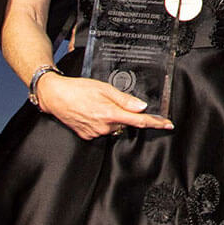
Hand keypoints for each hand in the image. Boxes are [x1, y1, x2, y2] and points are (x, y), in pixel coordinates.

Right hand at [36, 73, 172, 138]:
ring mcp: (95, 133)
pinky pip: (102, 130)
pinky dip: (101, 122)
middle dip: (124, 114)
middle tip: (110, 100)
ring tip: (97, 104)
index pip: (139, 121)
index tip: (168, 124)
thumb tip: (142, 107)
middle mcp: (104, 126)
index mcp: (110, 114)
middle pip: (125, 123)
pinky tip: (91, 112)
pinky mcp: (87, 136)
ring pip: (114, 126)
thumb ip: (124, 99)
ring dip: (112, 117)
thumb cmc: (78, 89)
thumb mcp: (104, 88)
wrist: (55, 96)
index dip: (155, 123)